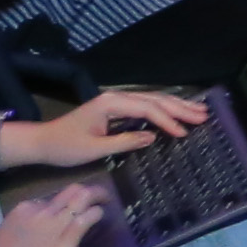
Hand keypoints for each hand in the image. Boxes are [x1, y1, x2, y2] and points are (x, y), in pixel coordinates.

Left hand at [12, 88, 206, 165]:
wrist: (43, 142)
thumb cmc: (65, 147)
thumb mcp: (94, 149)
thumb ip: (125, 142)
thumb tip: (153, 138)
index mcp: (111, 104)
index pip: (147, 109)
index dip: (168, 121)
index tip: (184, 133)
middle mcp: (115, 97)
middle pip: (154, 99)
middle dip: (180, 108)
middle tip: (203, 115)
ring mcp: (115, 101)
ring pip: (152, 100)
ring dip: (175, 105)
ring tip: (198, 111)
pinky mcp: (115, 108)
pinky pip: (144, 105)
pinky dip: (162, 108)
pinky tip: (175, 112)